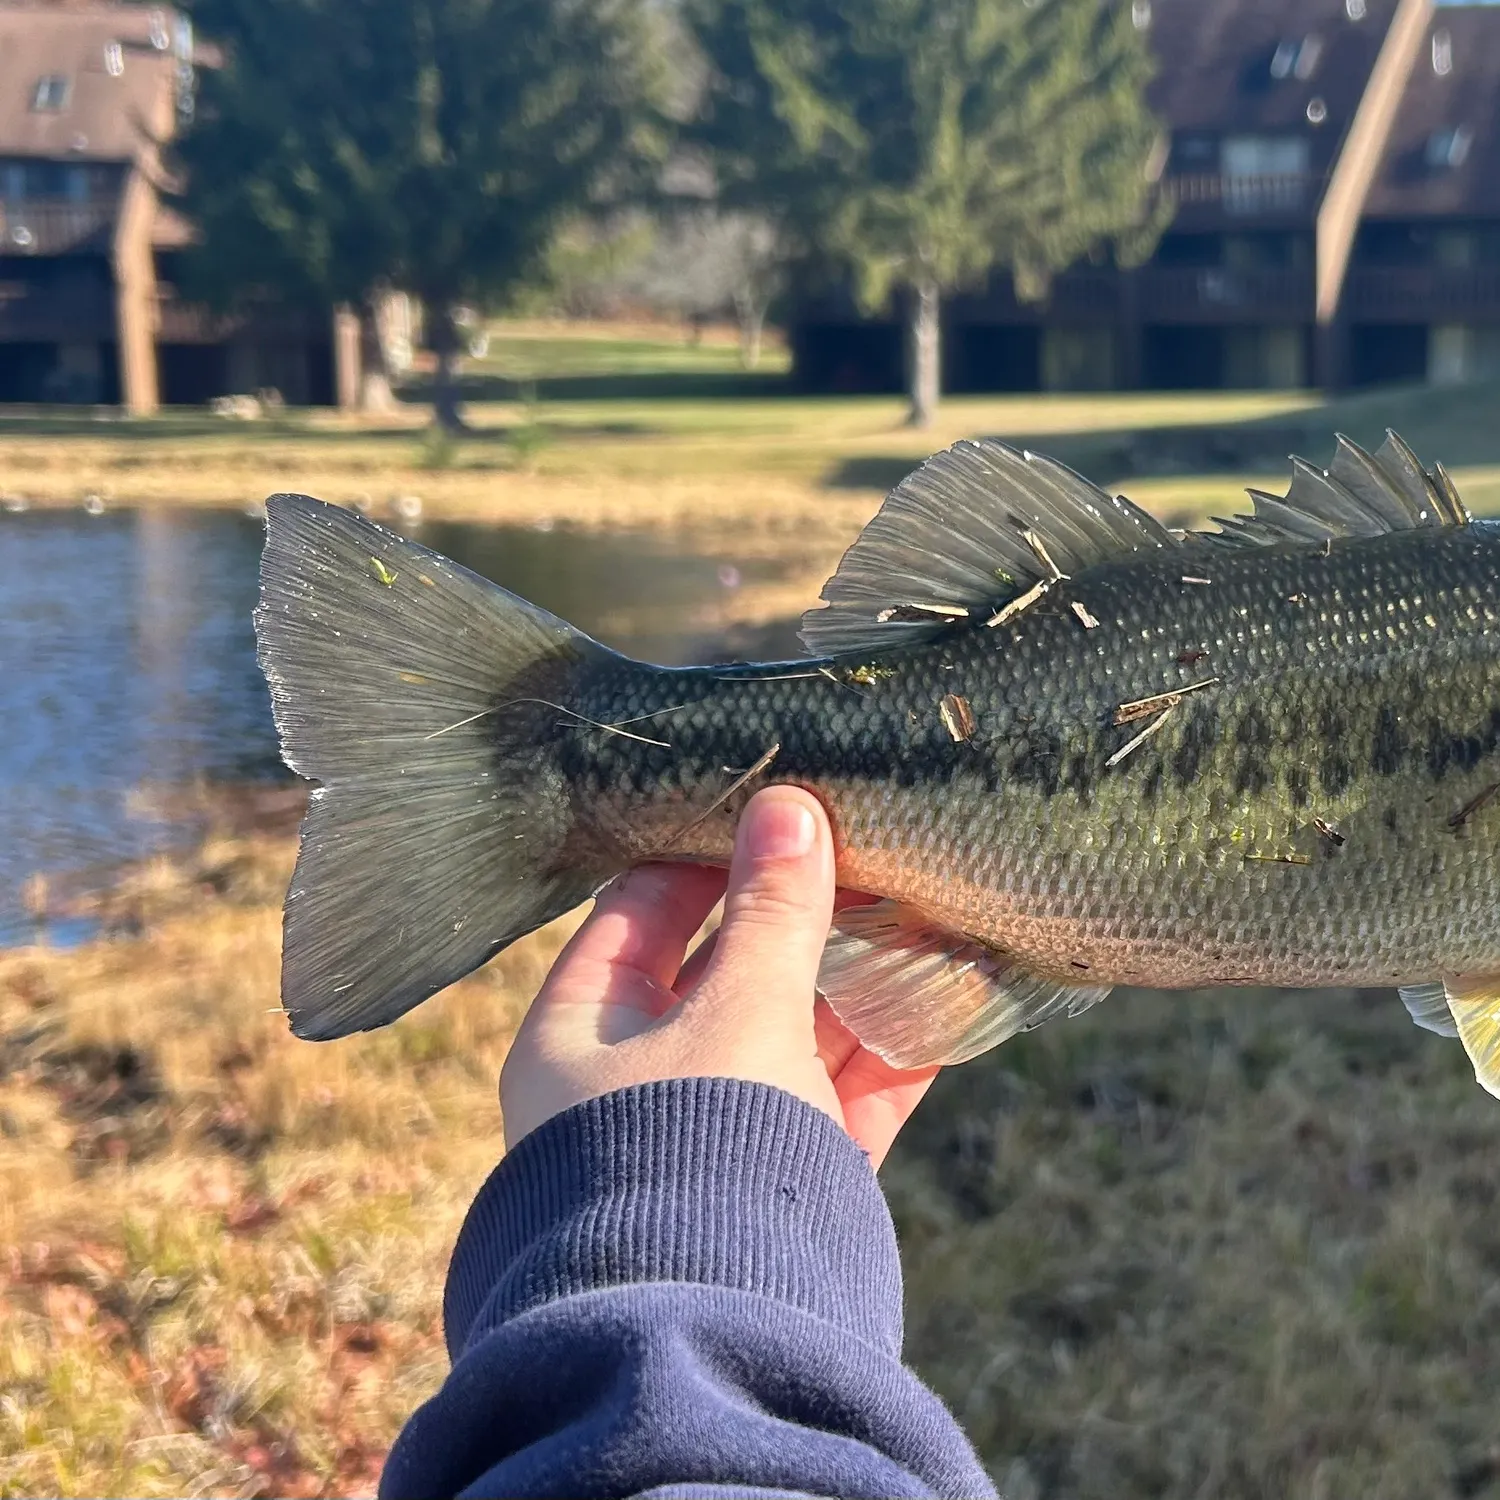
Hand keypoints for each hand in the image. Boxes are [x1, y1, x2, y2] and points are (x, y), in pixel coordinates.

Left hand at [500, 785, 937, 1163]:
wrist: (717, 1338)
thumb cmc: (693, 1149)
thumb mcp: (736, 1012)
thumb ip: (771, 915)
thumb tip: (788, 807)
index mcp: (581, 1032)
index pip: (638, 911)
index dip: (705, 854)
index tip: (772, 808)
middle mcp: (639, 1084)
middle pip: (728, 972)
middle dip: (803, 919)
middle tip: (866, 853)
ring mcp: (716, 1137)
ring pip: (795, 1036)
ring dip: (860, 982)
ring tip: (926, 912)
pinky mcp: (784, 1187)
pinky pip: (839, 1101)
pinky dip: (892, 1055)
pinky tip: (952, 1001)